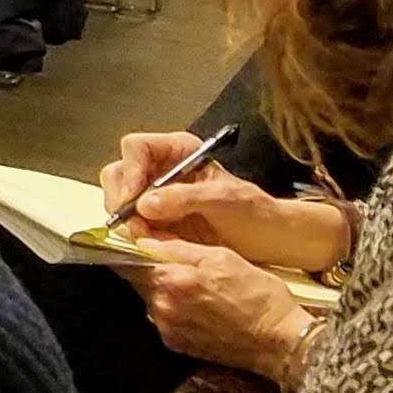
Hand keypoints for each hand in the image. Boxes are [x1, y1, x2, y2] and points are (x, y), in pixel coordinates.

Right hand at [100, 131, 347, 271]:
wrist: (272, 243)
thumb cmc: (256, 213)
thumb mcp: (224, 200)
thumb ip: (184, 198)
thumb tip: (145, 204)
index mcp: (178, 152)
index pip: (137, 148)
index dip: (130, 170)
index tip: (134, 197)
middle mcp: (162, 171)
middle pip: (120, 173)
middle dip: (121, 198)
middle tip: (132, 222)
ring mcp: (157, 198)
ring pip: (121, 201)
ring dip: (127, 220)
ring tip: (147, 237)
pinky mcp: (158, 224)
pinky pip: (133, 226)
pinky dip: (136, 236)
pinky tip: (151, 244)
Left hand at [129, 240, 314, 384]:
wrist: (280, 341)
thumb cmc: (259, 296)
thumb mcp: (222, 257)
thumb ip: (178, 248)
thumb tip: (145, 240)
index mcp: (170, 280)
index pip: (130, 259)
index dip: (135, 249)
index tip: (142, 244)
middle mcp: (162, 306)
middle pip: (139, 280)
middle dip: (152, 270)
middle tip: (182, 267)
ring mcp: (168, 328)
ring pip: (152, 299)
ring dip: (165, 291)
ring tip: (198, 290)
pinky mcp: (176, 344)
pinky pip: (164, 319)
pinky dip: (175, 310)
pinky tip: (201, 308)